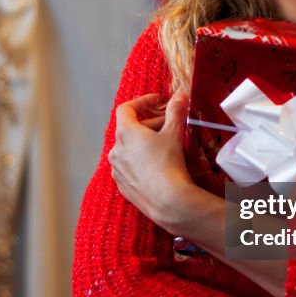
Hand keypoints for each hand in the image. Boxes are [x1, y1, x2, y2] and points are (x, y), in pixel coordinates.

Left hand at [108, 90, 197, 232]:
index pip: (126, 109)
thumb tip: (179, 95)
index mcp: (125, 133)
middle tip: (168, 125)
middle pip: (130, 130)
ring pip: (129, 150)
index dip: (142, 102)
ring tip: (164, 147)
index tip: (156, 101)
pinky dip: (141, 162)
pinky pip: (129, 168)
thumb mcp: (174, 133)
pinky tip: (157, 166)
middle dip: (150, 124)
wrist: (167, 201)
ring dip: (144, 144)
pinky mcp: (122, 186)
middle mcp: (115, 150)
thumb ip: (176, 111)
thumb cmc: (168, 164)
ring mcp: (117, 170)